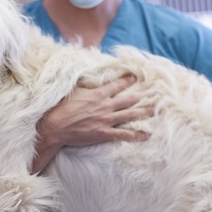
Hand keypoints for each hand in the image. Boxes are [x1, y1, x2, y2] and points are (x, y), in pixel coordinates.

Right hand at [30, 75, 153, 172]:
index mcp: (98, 94)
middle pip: (128, 99)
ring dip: (144, 112)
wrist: (55, 127)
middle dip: (143, 95)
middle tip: (156, 92)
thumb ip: (85, 85)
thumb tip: (87, 76)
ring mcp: (106, 120)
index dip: (127, 80)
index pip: (117, 85)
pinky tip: (146, 134)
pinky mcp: (104, 133)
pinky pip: (123, 134)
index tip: (136, 77)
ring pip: (130, 114)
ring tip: (156, 110)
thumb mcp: (73, 91)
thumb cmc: (61, 108)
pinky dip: (136, 135)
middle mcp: (105, 105)